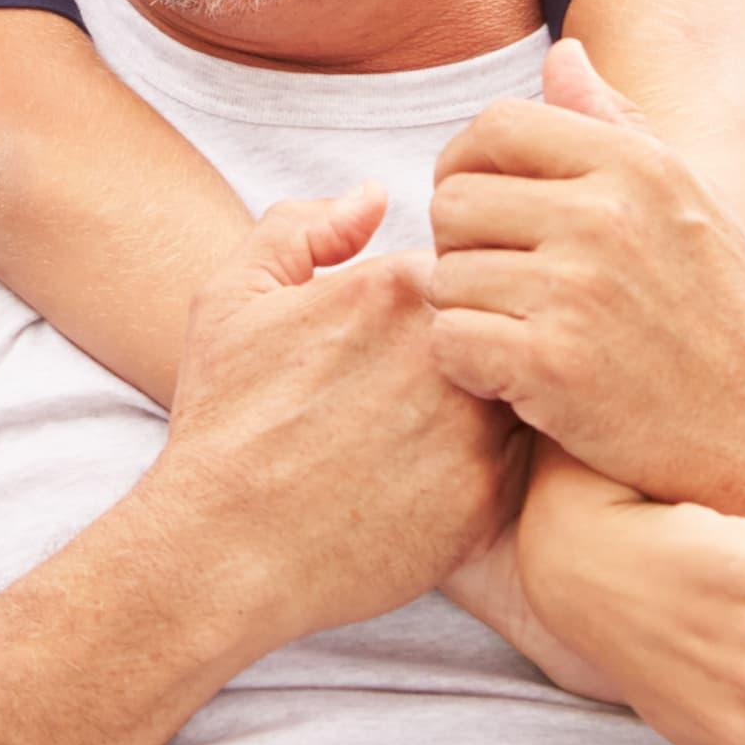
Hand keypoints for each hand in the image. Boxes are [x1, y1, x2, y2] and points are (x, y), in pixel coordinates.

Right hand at [149, 189, 517, 650]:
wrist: (222, 550)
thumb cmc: (223, 423)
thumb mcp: (231, 299)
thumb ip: (301, 227)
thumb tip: (377, 194)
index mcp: (394, 288)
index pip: (464, 266)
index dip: (439, 300)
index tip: (400, 340)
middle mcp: (447, 349)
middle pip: (504, 323)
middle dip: (477, 349)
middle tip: (414, 395)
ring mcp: (474, 426)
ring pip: (522, 391)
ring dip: (493, 406)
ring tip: (425, 440)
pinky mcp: (488, 499)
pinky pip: (522, 465)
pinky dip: (491, 469)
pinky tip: (434, 485)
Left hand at [424, 41, 744, 515]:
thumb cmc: (722, 320)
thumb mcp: (689, 205)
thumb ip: (618, 125)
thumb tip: (562, 54)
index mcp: (636, 164)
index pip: (496, 126)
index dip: (468, 167)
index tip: (483, 213)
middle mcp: (604, 214)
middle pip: (454, 201)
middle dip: (462, 247)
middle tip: (501, 288)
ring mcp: (576, 289)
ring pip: (444, 276)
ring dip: (466, 312)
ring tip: (519, 336)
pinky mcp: (551, 364)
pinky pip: (449, 342)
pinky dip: (466, 367)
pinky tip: (510, 380)